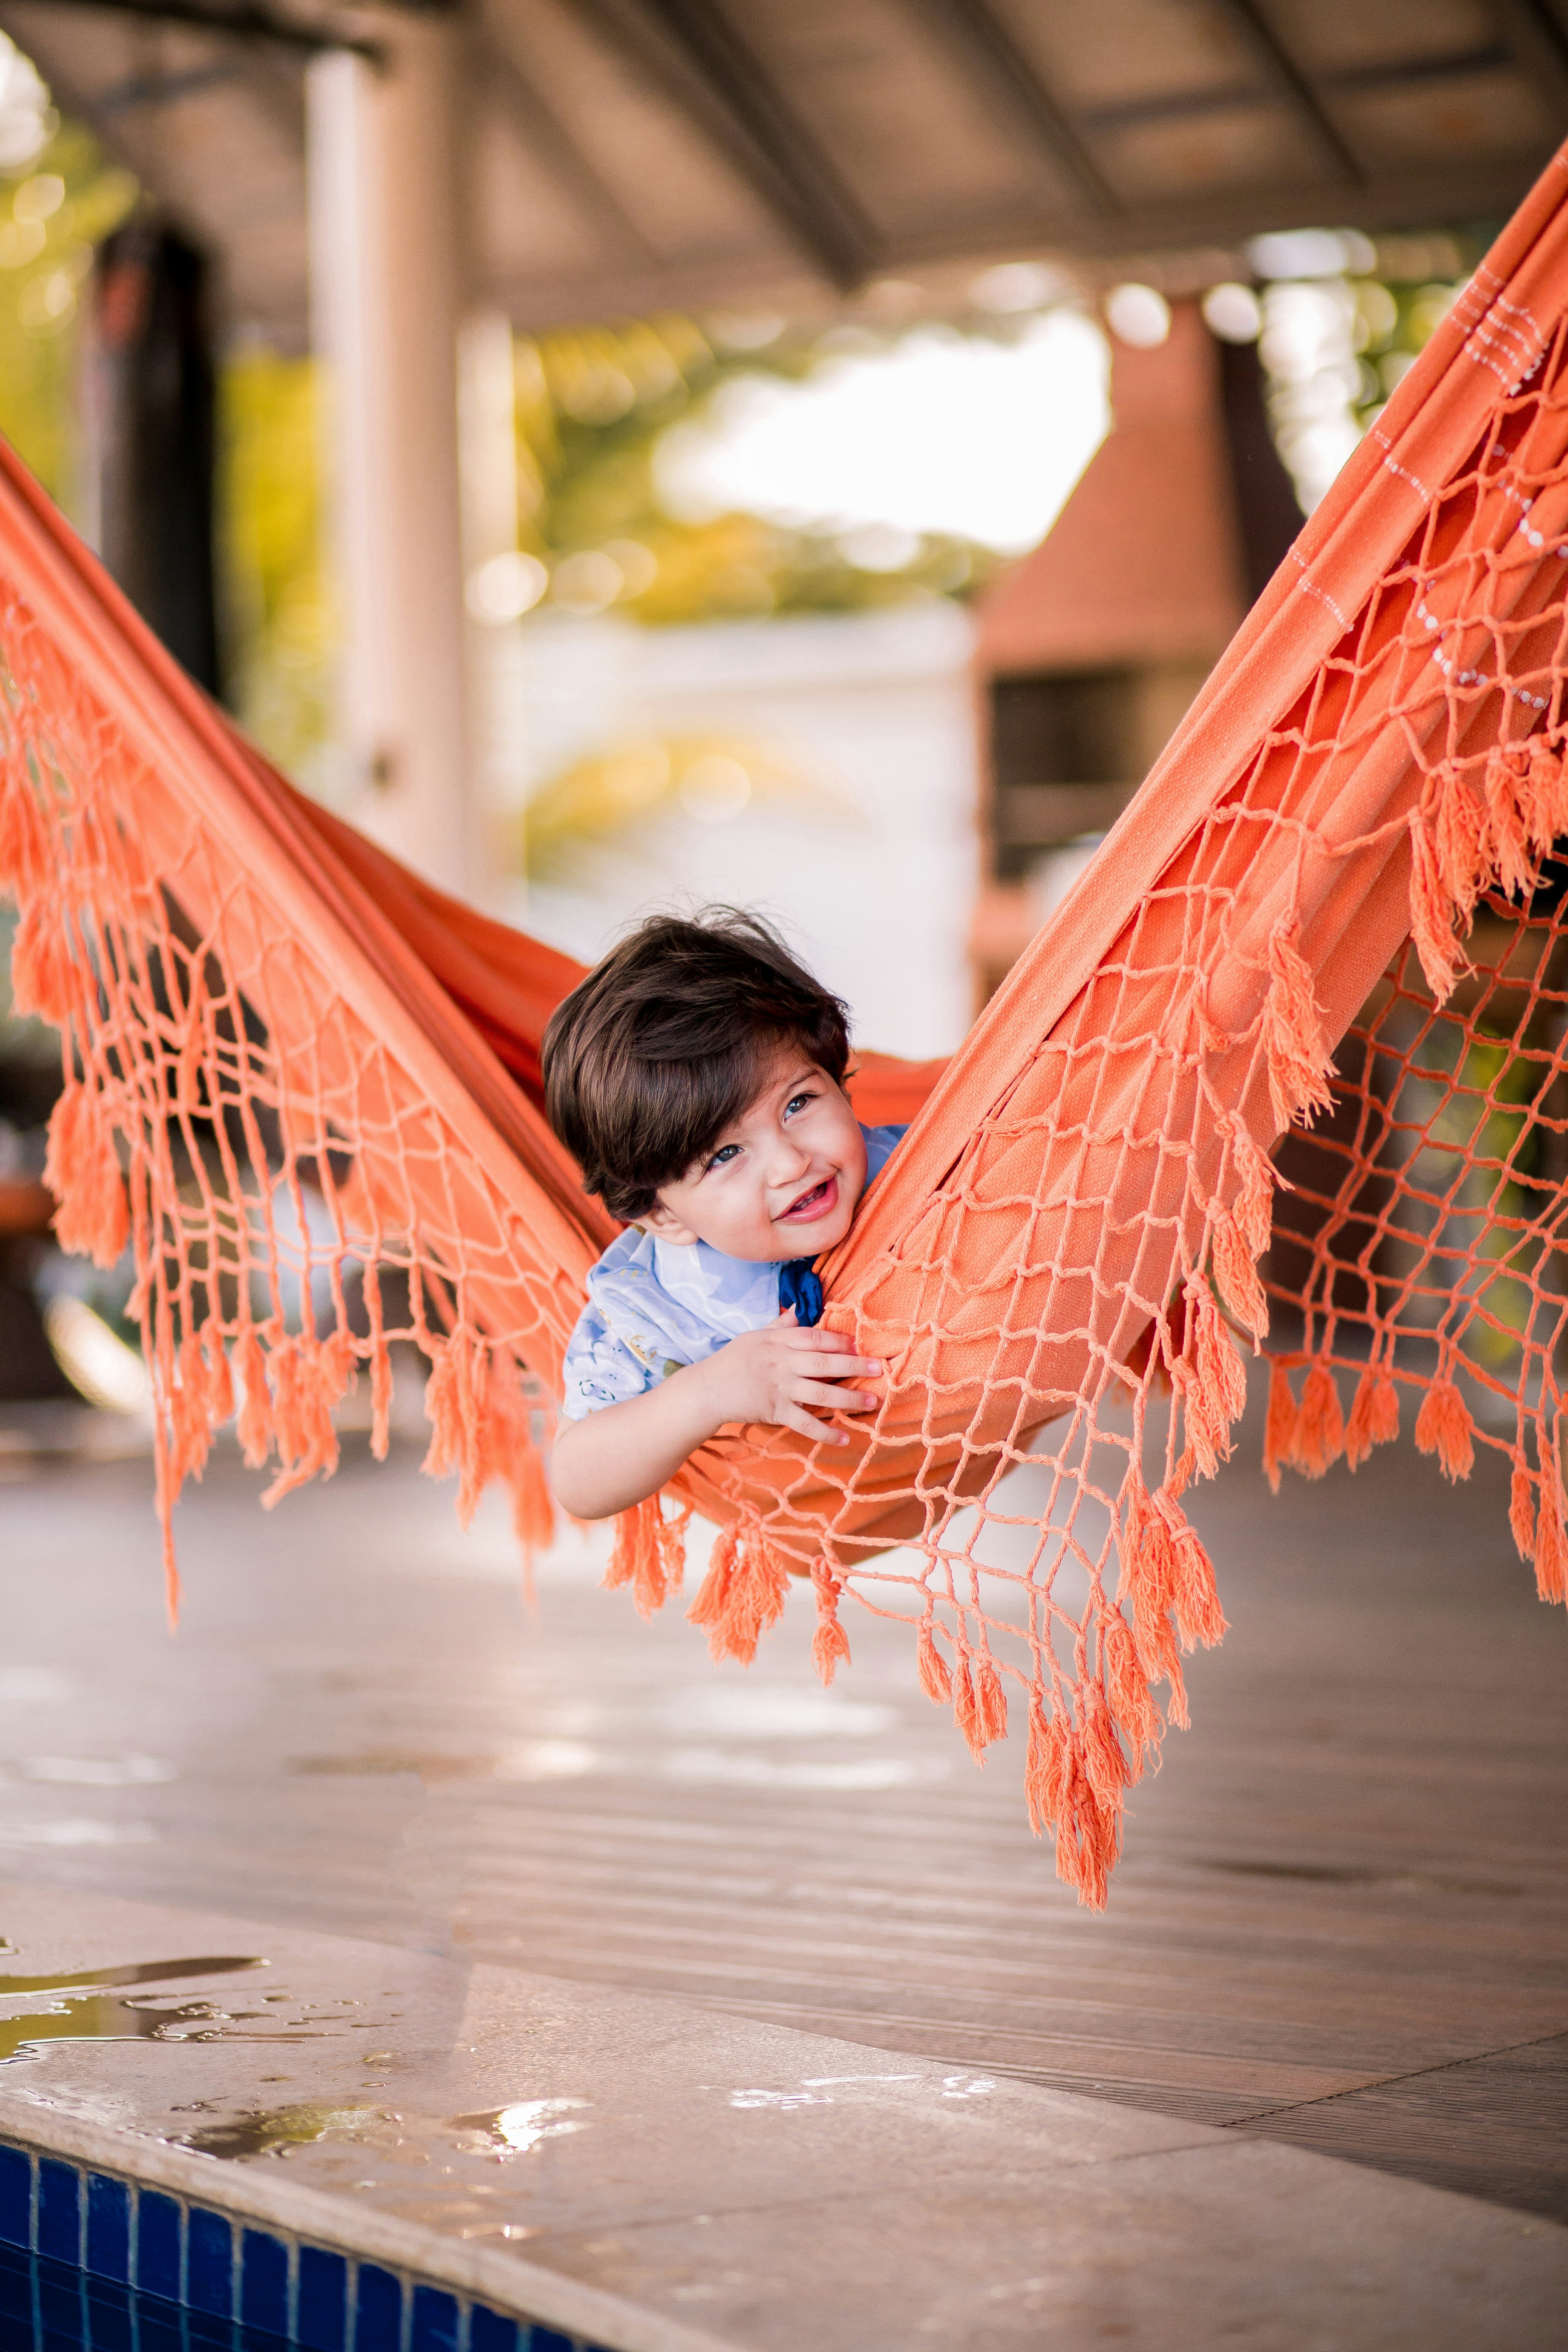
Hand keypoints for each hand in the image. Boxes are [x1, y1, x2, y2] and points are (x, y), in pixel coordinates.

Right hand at [696, 1310, 882, 1445]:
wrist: (707, 1390)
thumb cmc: (732, 1360)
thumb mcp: (754, 1336)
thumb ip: (779, 1324)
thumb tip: (796, 1308)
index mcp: (778, 1342)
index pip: (815, 1338)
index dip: (840, 1341)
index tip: (860, 1345)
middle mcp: (782, 1363)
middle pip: (824, 1363)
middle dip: (854, 1365)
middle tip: (878, 1368)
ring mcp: (779, 1388)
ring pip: (820, 1393)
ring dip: (848, 1398)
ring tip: (872, 1401)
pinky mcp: (775, 1411)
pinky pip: (805, 1423)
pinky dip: (825, 1432)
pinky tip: (844, 1437)